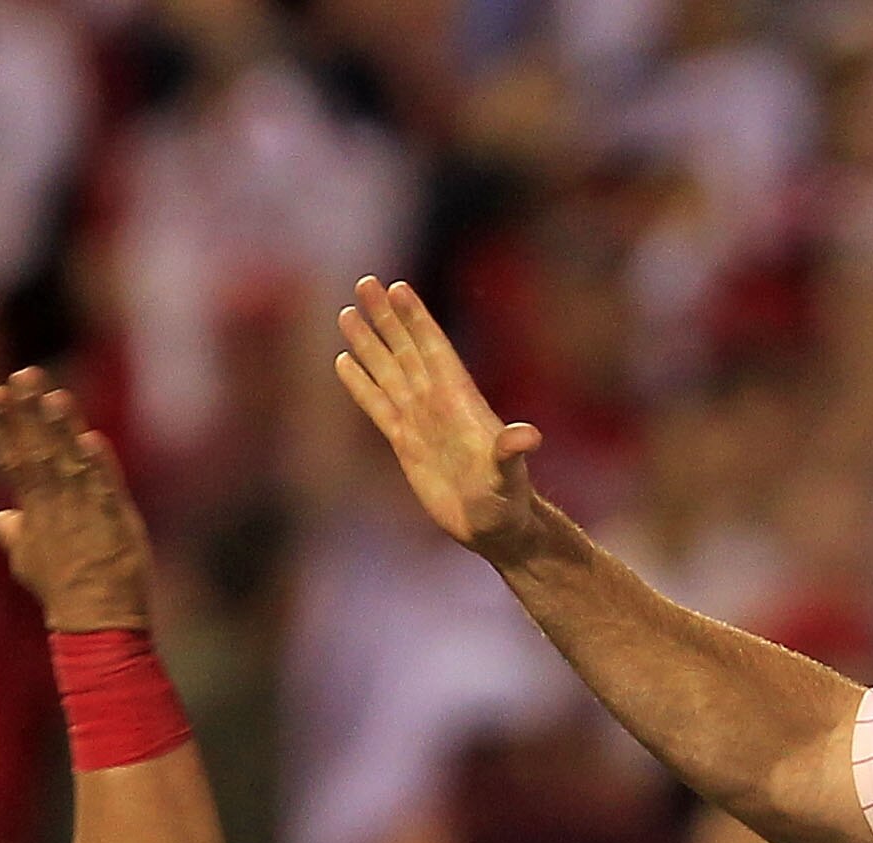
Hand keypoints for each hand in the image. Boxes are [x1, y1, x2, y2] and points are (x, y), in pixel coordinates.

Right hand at [0, 369, 155, 632]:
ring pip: (71, 464)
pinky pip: (106, 491)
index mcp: (33, 511)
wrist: (97, 621)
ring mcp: (85, 514)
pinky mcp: (116, 523)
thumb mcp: (26, 560)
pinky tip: (92, 440)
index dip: (3, 427)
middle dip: (29, 414)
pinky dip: (100, 468)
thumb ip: (8, 532)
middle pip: (38, 452)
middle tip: (21, 375)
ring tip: (53, 396)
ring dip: (62, 430)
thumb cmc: (62, 590)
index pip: (13, 459)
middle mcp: (56, 507)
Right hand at [334, 279, 550, 559]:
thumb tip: (528, 436)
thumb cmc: (507, 502)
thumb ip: (512, 453)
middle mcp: (437, 403)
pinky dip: (361, 385)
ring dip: (368, 343)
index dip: (416, 318)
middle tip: (365, 282)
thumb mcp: (509, 476)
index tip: (398, 287)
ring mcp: (420, 421)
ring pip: (388, 372)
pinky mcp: (405, 444)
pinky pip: (378, 406)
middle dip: (386, 317)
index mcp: (460, 400)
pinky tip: (344, 361)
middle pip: (406, 350)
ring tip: (345, 312)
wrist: (493, 529)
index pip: (434, 348)